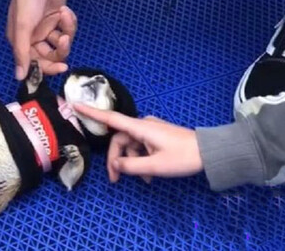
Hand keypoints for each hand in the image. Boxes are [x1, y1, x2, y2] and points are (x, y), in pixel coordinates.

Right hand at [7, 0, 77, 79]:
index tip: (62, 66)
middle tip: (64, 37)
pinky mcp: (58, 18)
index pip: (36, 64)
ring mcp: (47, 27)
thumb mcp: (22, 25)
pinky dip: (69, 21)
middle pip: (51, 56)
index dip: (48, 68)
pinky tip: (65, 9)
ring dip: (66, 30)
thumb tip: (19, 77)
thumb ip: (22, 52)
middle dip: (60, 48)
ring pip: (62, 43)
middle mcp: (33, 37)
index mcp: (21, 40)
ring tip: (63, 14)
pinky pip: (68, 29)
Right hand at [72, 104, 202, 182]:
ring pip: (131, 146)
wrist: (209, 153)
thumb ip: (132, 166)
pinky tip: (150, 176)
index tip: (75, 104)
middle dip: (116, 159)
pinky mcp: (157, 137)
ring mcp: (150, 131)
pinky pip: (141, 148)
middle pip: (120, 140)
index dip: (92, 113)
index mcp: (140, 128)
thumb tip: (115, 165)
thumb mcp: (156, 166)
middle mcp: (143, 126)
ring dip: (132, 163)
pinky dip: (142, 161)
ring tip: (144, 180)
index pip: (111, 119)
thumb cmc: (183, 157)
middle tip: (116, 180)